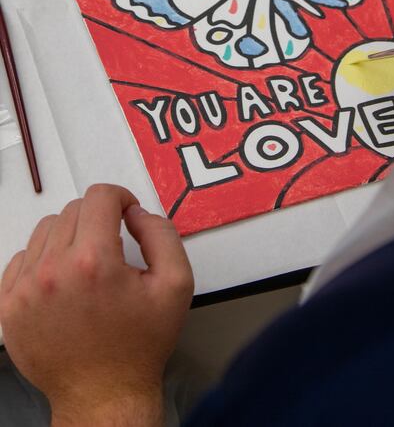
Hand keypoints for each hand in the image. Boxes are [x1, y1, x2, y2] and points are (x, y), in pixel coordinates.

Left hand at [0, 185, 193, 426]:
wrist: (103, 395)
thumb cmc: (140, 344)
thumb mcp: (176, 284)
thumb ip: (162, 234)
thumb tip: (136, 213)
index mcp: (94, 262)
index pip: (99, 197)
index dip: (121, 198)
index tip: (127, 214)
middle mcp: (53, 271)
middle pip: (73, 210)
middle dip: (98, 218)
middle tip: (114, 245)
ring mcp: (25, 289)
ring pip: (46, 229)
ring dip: (70, 235)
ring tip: (88, 264)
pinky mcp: (9, 306)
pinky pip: (22, 257)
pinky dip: (45, 259)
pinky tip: (65, 281)